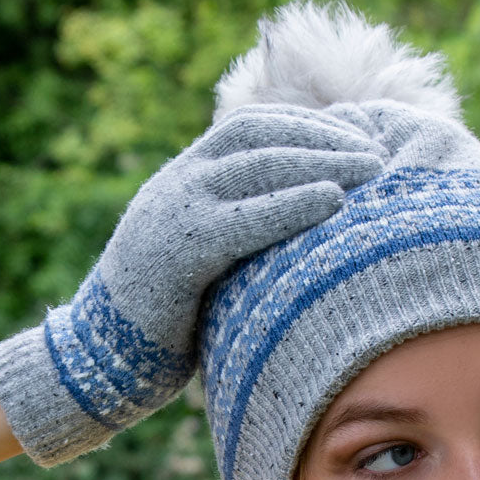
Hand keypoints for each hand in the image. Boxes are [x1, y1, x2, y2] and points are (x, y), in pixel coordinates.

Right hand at [0, 106, 383, 464]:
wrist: (101, 355)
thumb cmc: (166, 319)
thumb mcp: (204, 258)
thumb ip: (239, 229)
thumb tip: (303, 227)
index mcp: (184, 177)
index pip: (253, 128)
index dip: (309, 125)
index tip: (358, 133)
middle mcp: (179, 182)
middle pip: (261, 137)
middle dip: (325, 138)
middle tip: (378, 151)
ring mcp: (176, 212)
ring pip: (257, 166)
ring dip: (321, 161)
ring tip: (371, 170)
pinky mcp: (179, 252)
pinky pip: (245, 218)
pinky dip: (292, 205)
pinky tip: (333, 202)